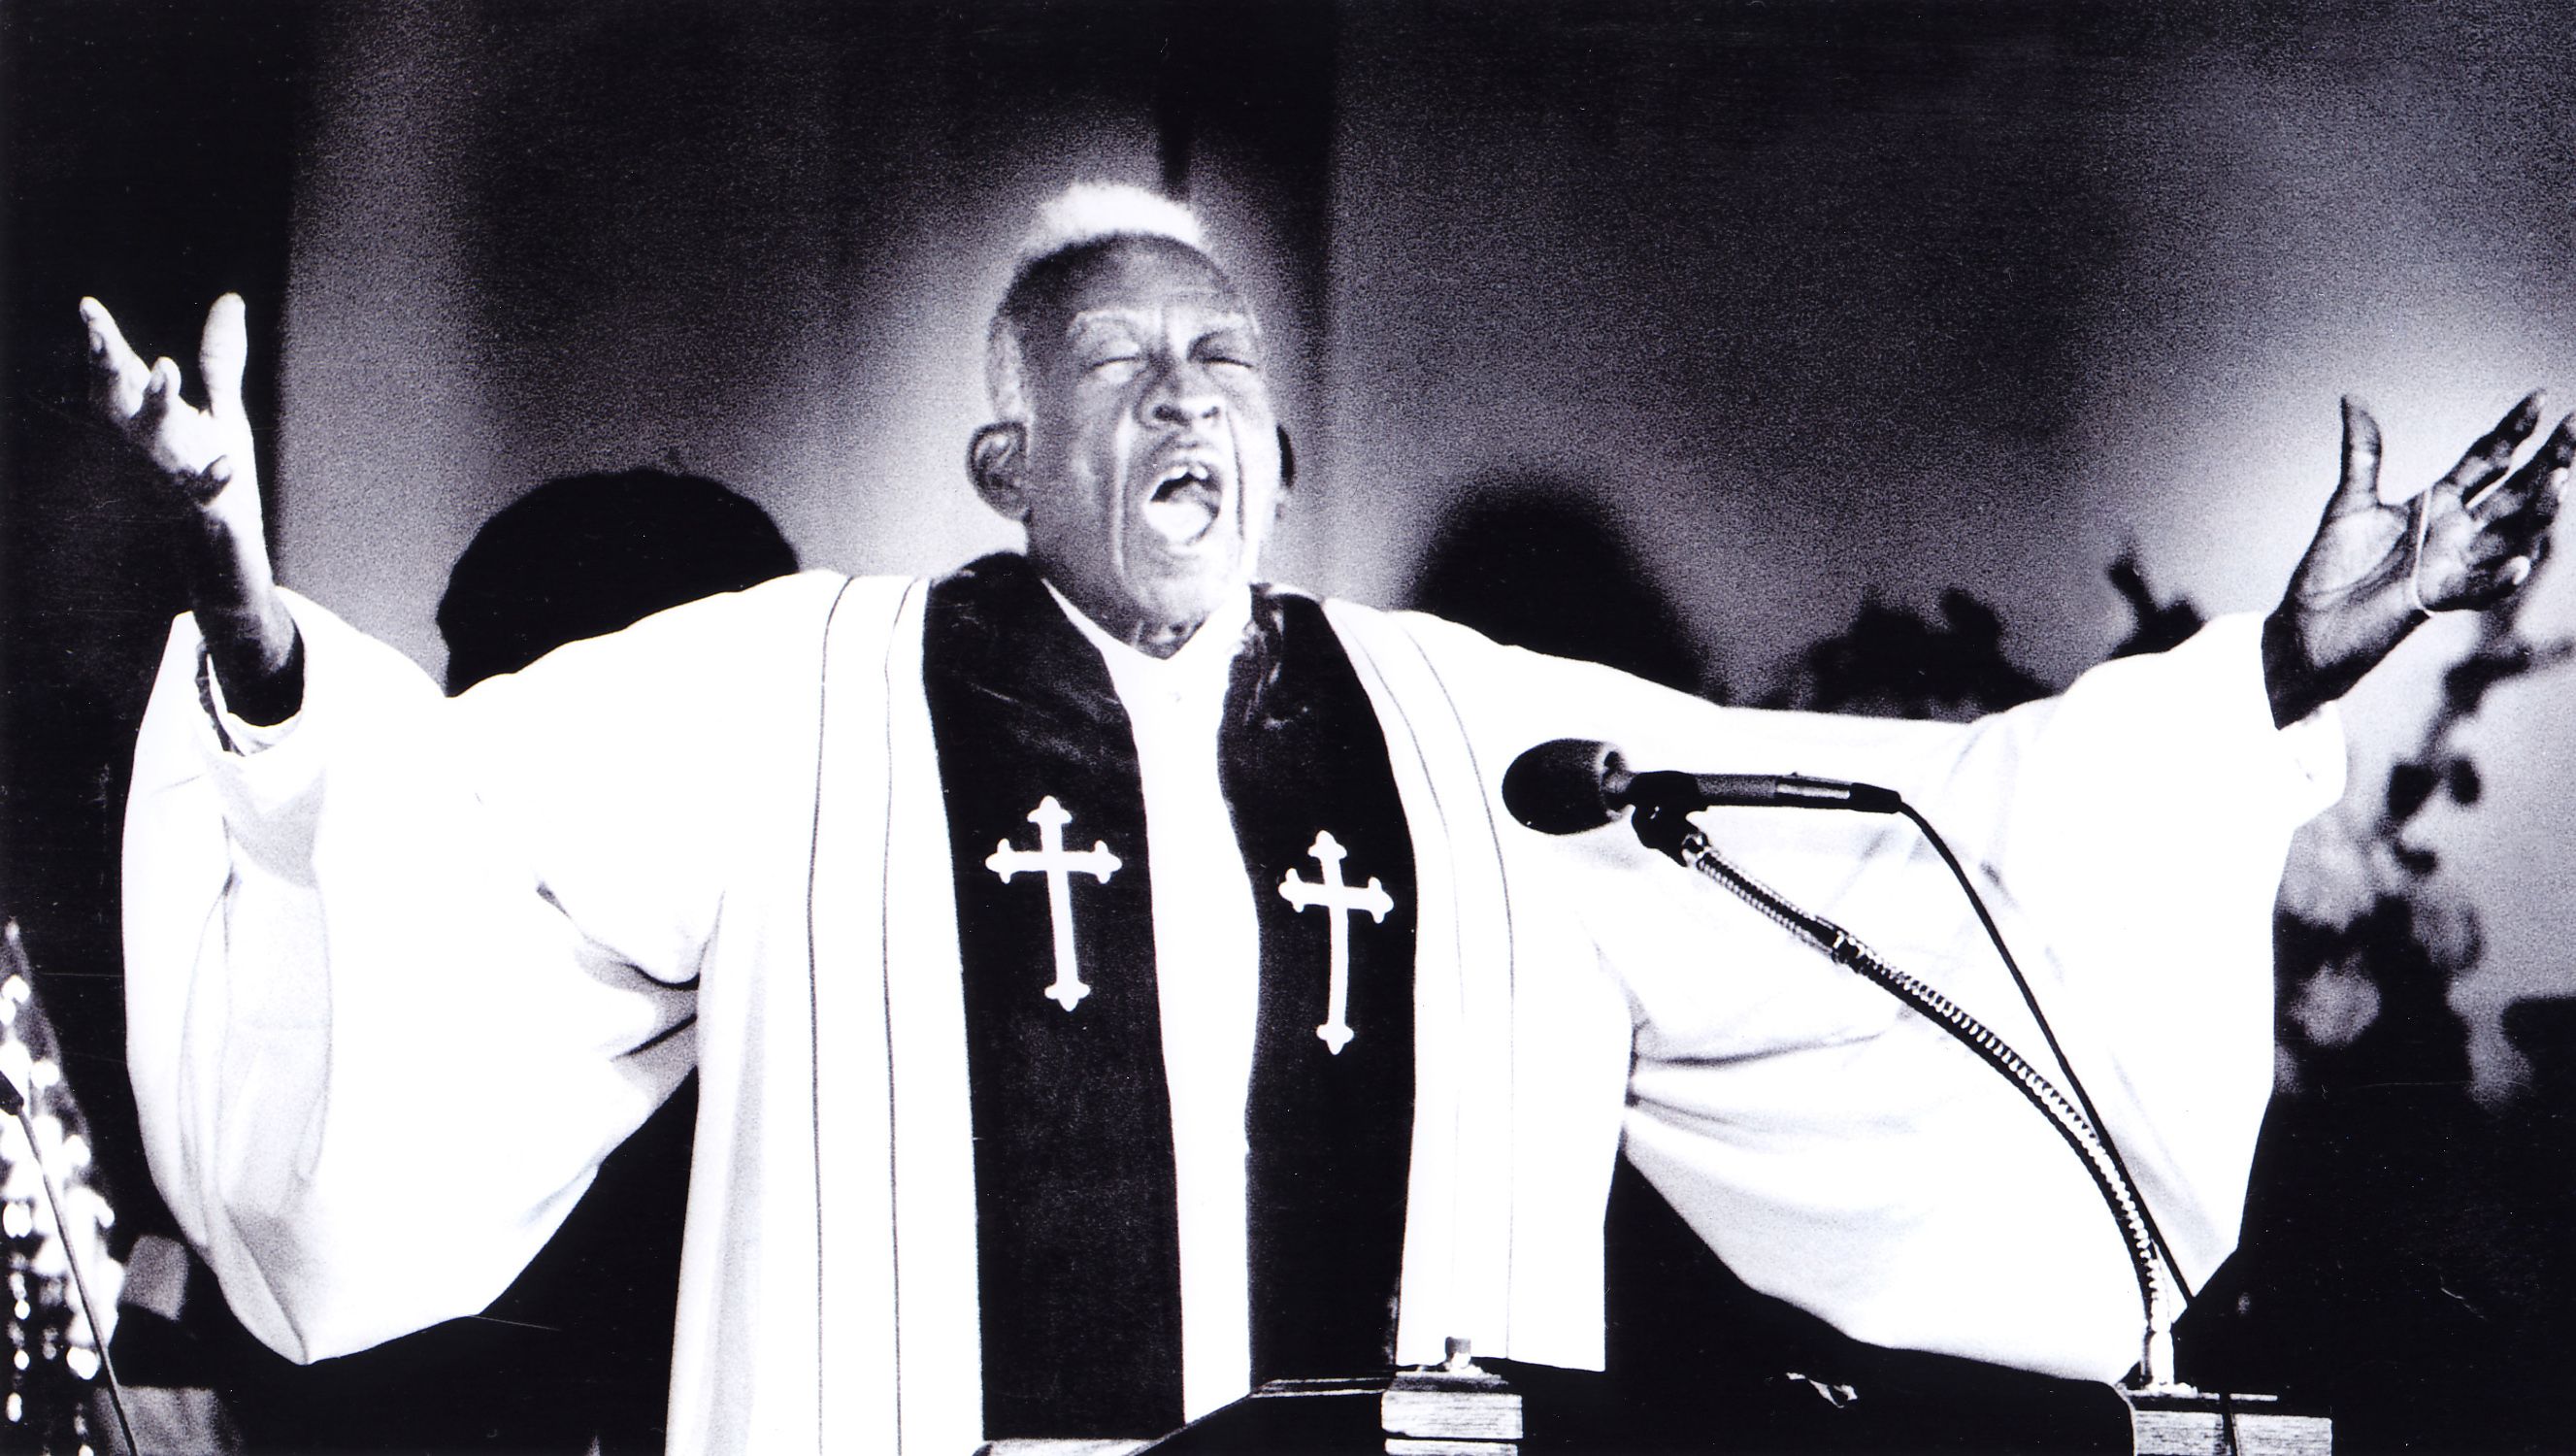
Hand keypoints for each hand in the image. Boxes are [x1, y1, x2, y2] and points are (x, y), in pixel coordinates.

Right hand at [83, 295, 301, 723]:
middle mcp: (156, 445)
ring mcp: (178, 477)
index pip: (124, 375)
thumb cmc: (213, 472)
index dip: (103, 342)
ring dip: (159, 406)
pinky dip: (215, 478)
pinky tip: (225, 462)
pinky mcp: (210, 509)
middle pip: (126, 401)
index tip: (87, 307)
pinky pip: (209, 494)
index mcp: (155, 419)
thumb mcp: (221, 409)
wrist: (221, 552)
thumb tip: (231, 297)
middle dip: (113, 367)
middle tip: (99, 335)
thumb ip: (222, 357)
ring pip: (160, 440)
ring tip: (166, 368)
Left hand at [2263, 394, 2569, 726]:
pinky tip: (2521, 562)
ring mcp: (2450, 566)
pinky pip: (2476, 589)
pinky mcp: (2433, 599)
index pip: (2487, 461)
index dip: (2514, 431)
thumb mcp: (2349, 502)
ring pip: (2510, 537)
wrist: (2307, 626)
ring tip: (2559, 482)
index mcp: (2438, 506)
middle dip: (2547, 462)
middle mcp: (2455, 534)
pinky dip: (2500, 578)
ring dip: (2537, 513)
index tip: (2540, 398)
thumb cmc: (2332, 568)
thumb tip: (2352, 398)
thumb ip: (2362, 453)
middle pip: (2514, 492)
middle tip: (2575, 427)